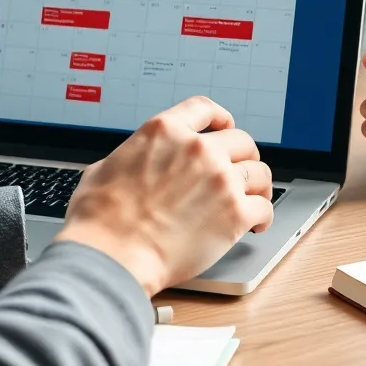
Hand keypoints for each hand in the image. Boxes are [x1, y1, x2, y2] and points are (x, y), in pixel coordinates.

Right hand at [54, 96, 273, 295]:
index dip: (219, 117)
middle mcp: (198, 150)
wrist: (113, 256)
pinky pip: (264, 206)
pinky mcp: (234, 214)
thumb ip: (133, 156)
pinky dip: (263, 216)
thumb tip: (135, 161)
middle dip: (243, 155)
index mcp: (165, 132)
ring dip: (258, 185)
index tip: (224, 126)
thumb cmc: (101, 220)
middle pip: (241, 140)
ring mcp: (220, 180)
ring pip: (259, 172)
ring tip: (255, 197)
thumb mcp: (105, 168)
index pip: (204, 108)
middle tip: (240, 170)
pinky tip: (256, 223)